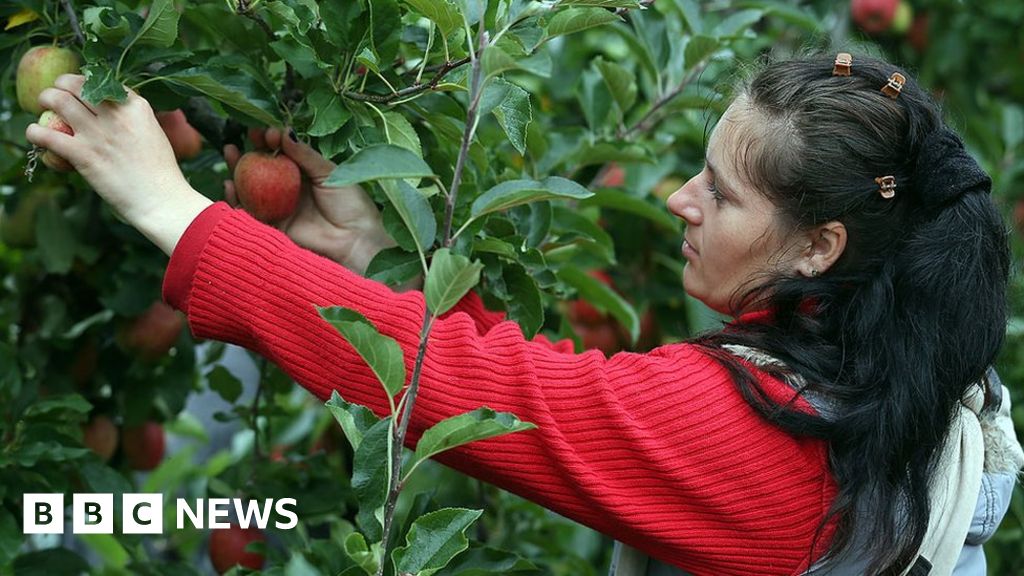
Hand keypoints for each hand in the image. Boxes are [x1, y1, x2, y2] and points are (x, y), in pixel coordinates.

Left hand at [24, 74, 209, 254]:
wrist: (161, 200)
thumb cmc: (161, 173)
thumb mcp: (154, 134)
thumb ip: (134, 120)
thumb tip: (115, 114)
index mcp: (137, 107)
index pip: (104, 81)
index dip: (87, 82)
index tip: (81, 90)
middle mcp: (116, 115)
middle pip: (77, 84)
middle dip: (60, 84)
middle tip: (56, 94)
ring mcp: (98, 134)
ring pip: (58, 100)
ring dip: (45, 99)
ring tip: (43, 106)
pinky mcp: (83, 155)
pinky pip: (47, 135)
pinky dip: (35, 132)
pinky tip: (35, 134)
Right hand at [224, 128, 395, 274]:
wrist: (355, 242)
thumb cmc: (350, 205)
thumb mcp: (329, 174)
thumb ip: (305, 154)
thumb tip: (284, 131)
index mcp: (304, 174)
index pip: (282, 153)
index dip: (271, 140)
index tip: (264, 130)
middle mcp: (289, 190)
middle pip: (262, 168)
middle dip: (250, 151)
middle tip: (243, 137)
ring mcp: (279, 209)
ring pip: (251, 188)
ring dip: (238, 170)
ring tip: (230, 153)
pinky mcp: (273, 228)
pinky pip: (248, 214)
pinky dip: (235, 200)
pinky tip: (229, 185)